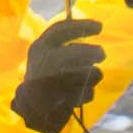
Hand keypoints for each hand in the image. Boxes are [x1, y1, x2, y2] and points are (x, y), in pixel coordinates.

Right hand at [11, 18, 105, 132]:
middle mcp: (45, 63)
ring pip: (90, 74)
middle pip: (80, 52)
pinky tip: (78, 93)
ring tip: (84, 78)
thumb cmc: (44, 73)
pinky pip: (88, 92)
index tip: (99, 26)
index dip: (83, 25)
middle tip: (101, 54)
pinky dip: (87, 93)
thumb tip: (93, 28)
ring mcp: (54, 83)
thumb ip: (64, 39)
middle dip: (95, 53)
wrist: (32, 106)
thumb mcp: (45, 51)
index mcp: (40, 48)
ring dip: (93, 75)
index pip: (62, 29)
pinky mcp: (64, 100)